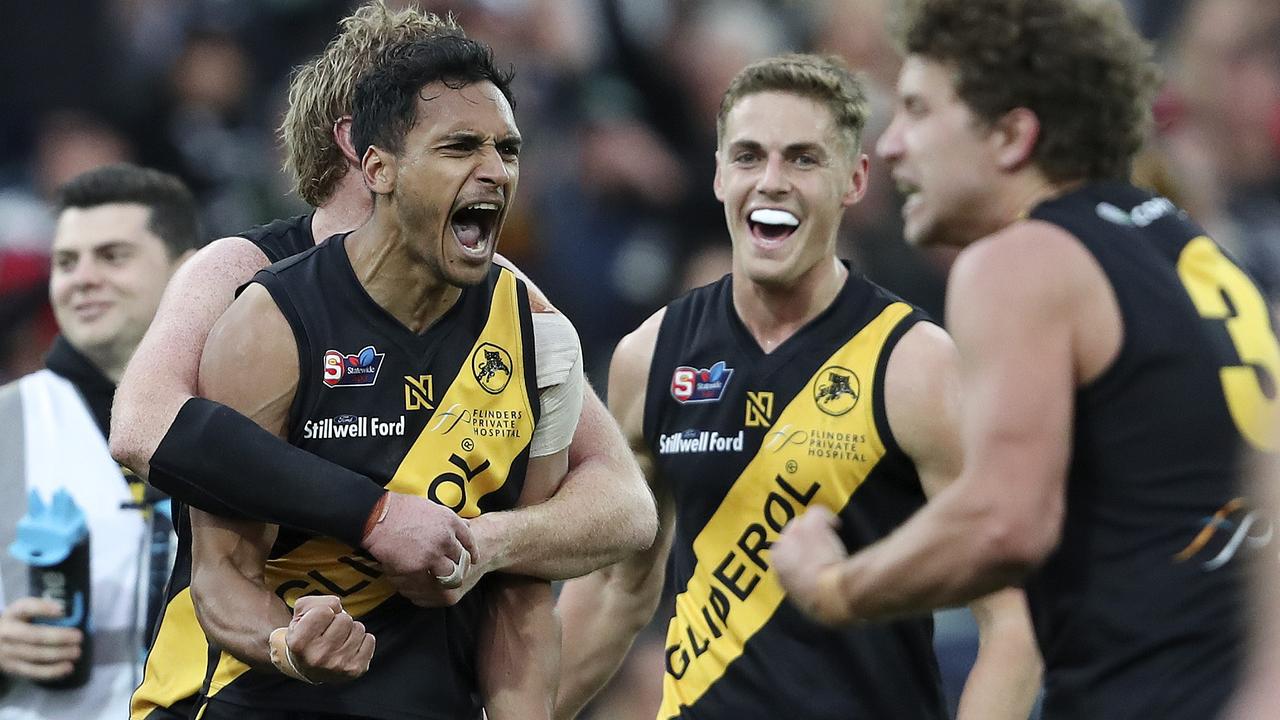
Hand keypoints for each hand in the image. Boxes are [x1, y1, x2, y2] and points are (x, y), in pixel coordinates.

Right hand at [0, 598, 82, 680]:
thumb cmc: (19, 624)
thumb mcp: (25, 612)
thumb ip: (43, 610)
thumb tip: (68, 614)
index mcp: (13, 614)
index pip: (25, 607)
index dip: (42, 608)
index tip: (61, 610)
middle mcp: (7, 632)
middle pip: (34, 635)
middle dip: (59, 637)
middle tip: (78, 637)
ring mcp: (7, 652)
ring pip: (35, 655)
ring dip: (59, 654)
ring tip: (76, 652)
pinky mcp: (11, 668)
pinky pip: (32, 671)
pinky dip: (52, 671)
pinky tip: (67, 667)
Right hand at [271, 595, 374, 683]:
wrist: (308, 668)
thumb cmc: (305, 634)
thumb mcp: (300, 614)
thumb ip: (315, 602)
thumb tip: (337, 606)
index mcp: (299, 643)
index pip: (324, 611)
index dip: (323, 612)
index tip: (317, 624)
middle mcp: (317, 658)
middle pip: (345, 619)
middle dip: (338, 620)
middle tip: (329, 632)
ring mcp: (337, 666)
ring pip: (359, 628)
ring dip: (350, 630)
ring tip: (338, 641)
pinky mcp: (354, 670)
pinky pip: (370, 639)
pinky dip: (362, 640)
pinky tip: (348, 648)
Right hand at [362, 492, 478, 605]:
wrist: (377, 517)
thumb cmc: (400, 510)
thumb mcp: (431, 507)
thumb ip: (448, 520)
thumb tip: (467, 525)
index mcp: (450, 521)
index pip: (469, 541)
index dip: (471, 552)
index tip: (471, 560)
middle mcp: (446, 539)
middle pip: (460, 561)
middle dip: (457, 567)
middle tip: (449, 571)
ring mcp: (433, 555)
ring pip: (448, 575)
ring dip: (442, 578)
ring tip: (435, 579)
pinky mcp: (419, 568)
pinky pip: (427, 583)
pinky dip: (423, 584)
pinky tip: (418, 581)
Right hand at [773, 507, 852, 624]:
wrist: (828, 593)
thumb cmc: (817, 602)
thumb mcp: (799, 596)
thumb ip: (796, 583)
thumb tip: (805, 585)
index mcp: (776, 564)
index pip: (782, 553)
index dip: (796, 556)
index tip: (807, 562)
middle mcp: (781, 544)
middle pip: (791, 536)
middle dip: (804, 543)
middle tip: (819, 552)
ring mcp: (795, 531)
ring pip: (803, 522)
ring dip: (814, 530)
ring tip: (828, 540)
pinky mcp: (811, 524)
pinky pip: (817, 512)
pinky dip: (827, 518)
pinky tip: (836, 525)